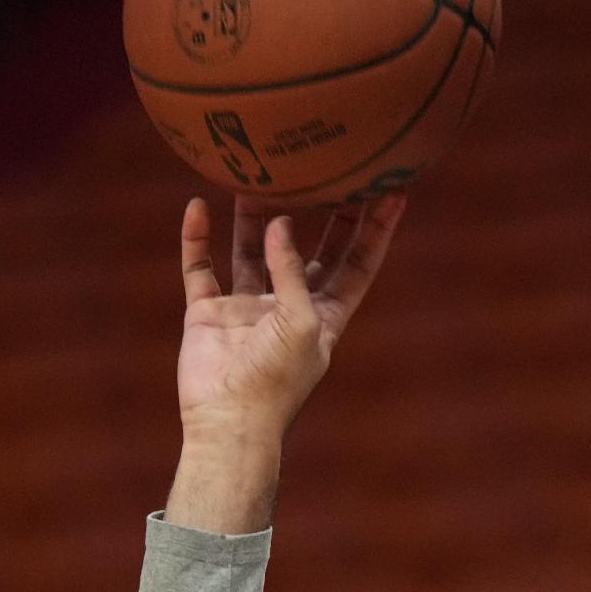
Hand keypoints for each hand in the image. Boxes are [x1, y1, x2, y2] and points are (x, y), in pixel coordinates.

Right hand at [176, 190, 405, 447]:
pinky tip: (197, 206)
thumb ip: (293, 271)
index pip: (358, 265)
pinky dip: (197, 239)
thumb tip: (283, 222)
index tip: (393, 191)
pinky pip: (201, 268)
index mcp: (324, 317)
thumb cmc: (276, 381)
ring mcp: (247, 309)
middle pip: (310, 250)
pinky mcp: (208, 313)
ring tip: (256, 175)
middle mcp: (288, 309)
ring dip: (255, 217)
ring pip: (252, 250)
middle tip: (330, 168)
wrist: (228, 423)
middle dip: (322, 213)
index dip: (376, 231)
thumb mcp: (300, 322)